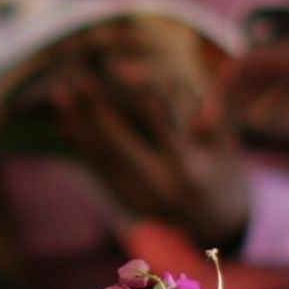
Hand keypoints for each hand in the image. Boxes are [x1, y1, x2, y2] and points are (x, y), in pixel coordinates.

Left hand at [53, 44, 250, 248]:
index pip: (161, 124)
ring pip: (101, 157)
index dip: (141, 94)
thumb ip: (220, 109)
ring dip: (78, 124)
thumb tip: (221, 74)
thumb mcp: (227, 142)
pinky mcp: (125, 200)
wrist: (215, 221)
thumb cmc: (224, 170)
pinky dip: (81, 144)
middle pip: (119, 144)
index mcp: (188, 167)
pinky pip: (98, 169)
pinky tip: (65, 120)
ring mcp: (138, 196)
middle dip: (97, 110)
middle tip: (79, 79)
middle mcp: (159, 185)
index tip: (123, 67)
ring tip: (61, 93)